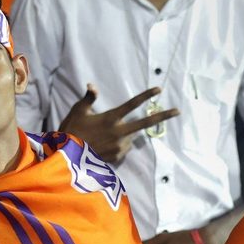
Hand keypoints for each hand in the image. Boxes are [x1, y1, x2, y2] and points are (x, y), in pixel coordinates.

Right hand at [59, 84, 179, 162]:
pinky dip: (118, 145)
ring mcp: (120, 146)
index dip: (146, 95)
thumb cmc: (71, 131)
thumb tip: (91, 85)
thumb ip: (88, 99)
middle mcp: (119, 132)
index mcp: (111, 118)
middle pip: (145, 123)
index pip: (132, 104)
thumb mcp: (78, 112)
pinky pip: (122, 148)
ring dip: (125, 134)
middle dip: (163, 116)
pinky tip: (103, 145)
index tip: (159, 89)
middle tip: (177, 111)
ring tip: (103, 136)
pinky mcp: (117, 157)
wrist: (66, 158)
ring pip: (130, 137)